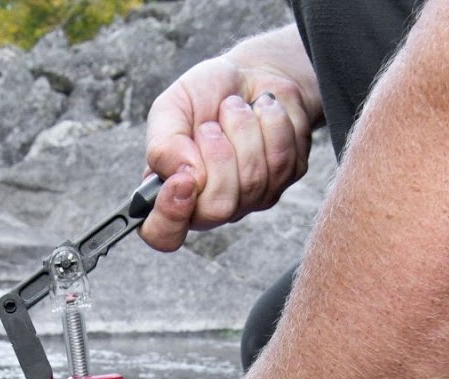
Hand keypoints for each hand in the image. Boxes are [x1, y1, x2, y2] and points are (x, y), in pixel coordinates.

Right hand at [141, 40, 318, 251]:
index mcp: (172, 192)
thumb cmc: (205, 94)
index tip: (183, 179)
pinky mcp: (285, 180)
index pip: (163, 235)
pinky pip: (283, 161)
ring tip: (235, 109)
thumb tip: (181, 174)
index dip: (171, 216)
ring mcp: (251, 198)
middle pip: (218, 209)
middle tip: (212, 125)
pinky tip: (262, 111)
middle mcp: (210, 204)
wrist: (251, 73)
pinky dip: (271, 122)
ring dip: (244, 129)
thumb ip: (163, 144)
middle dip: (218, 154)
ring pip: (254, 182)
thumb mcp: (170, 108)